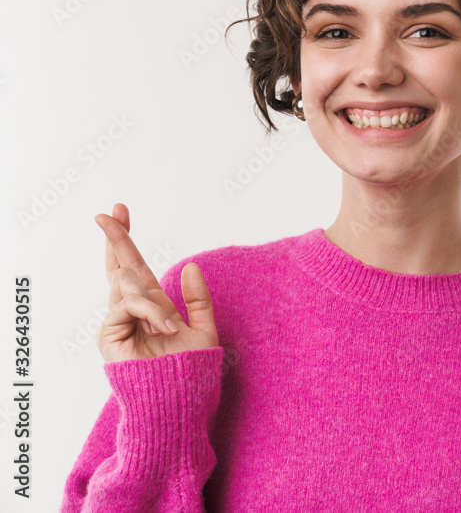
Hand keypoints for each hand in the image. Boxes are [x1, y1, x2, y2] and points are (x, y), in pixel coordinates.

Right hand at [95, 203, 218, 362]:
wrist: (180, 399)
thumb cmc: (192, 371)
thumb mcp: (204, 328)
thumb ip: (197, 299)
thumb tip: (189, 267)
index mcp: (152, 305)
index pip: (134, 265)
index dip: (124, 239)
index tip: (119, 211)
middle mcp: (131, 310)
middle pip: (119, 266)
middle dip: (115, 237)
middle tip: (107, 212)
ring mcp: (118, 322)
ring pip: (128, 284)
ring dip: (154, 301)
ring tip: (169, 328)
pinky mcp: (109, 335)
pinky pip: (128, 305)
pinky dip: (150, 312)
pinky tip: (163, 329)